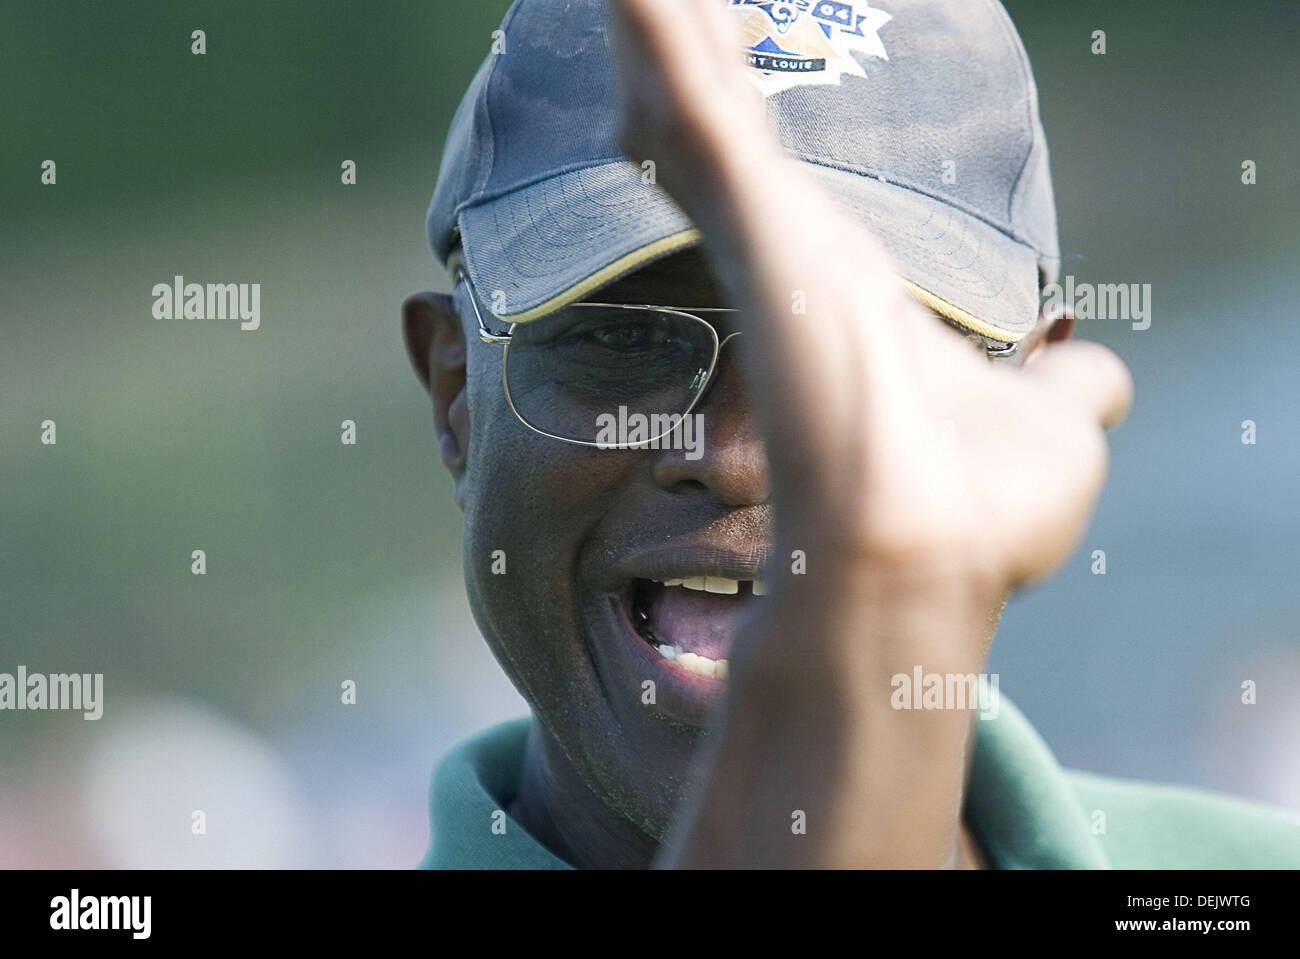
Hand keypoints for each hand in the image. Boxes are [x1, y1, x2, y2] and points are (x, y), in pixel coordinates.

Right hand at [611, 0, 1131, 866]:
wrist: (927, 566)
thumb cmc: (971, 512)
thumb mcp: (1048, 423)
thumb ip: (1062, 383)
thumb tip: (1094, 374)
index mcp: (844, 283)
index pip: (777, 173)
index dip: (744, 103)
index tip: (719, 41)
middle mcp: (790, 251)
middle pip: (727, 123)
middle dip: (687, 46)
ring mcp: (766, 235)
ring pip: (697, 100)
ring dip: (664, 29)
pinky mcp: (758, 226)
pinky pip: (693, 108)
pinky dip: (659, 37)